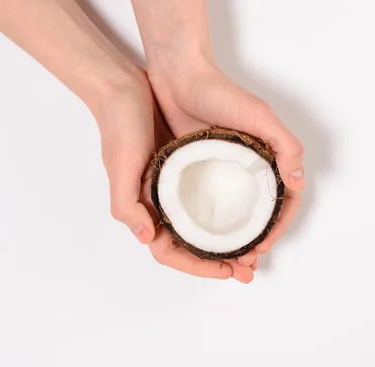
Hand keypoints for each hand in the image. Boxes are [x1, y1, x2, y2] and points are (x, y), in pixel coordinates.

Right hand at [91, 70, 255, 282]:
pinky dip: (226, 211)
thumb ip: (127, 204)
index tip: (229, 271)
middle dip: (220, 261)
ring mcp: (173, 187)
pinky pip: (208, 198)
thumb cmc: (119, 127)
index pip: (170, 252)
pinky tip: (247, 211)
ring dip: (226, 240)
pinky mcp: (185, 168)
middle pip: (191, 245)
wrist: (126, 88)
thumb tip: (146, 237)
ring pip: (202, 225)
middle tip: (250, 268)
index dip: (199, 267)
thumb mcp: (120, 166)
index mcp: (143, 209)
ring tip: (254, 247)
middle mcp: (160, 203)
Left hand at [147, 61, 304, 257]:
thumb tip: (299, 183)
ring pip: (233, 215)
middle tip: (245, 266)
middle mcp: (247, 170)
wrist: (178, 77)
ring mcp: (222, 173)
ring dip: (234, 241)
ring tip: (227, 262)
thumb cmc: (221, 93)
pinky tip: (203, 240)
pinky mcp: (196, 172)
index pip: (283, 202)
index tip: (262, 247)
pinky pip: (206, 204)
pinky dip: (209, 225)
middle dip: (256, 243)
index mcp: (267, 160)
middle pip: (259, 215)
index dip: (277, 228)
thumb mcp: (259, 116)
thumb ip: (285, 146)